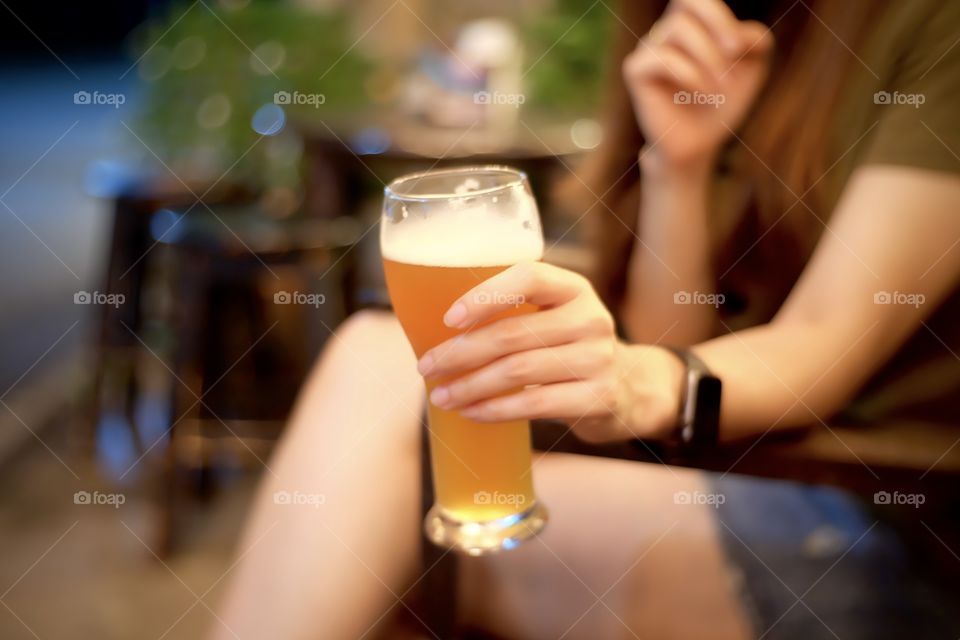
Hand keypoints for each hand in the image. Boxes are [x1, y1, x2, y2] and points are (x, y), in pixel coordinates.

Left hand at [416, 262, 683, 443]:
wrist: (628, 389)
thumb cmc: (566, 348)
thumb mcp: (552, 318)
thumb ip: (511, 314)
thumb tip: (431, 330)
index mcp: (573, 288)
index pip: (529, 278)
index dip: (485, 295)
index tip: (448, 318)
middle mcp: (591, 318)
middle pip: (512, 333)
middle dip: (459, 352)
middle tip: (426, 367)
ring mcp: (598, 359)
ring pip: (518, 371)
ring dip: (470, 386)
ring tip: (440, 397)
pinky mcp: (598, 397)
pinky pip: (535, 403)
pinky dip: (495, 410)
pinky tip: (470, 413)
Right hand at [623, 0, 772, 168]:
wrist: (698, 144)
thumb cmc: (721, 103)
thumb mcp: (751, 68)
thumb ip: (754, 40)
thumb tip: (740, 33)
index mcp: (691, 24)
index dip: (719, 14)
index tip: (738, 48)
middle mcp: (665, 32)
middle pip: (686, 1)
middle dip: (717, 23)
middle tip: (734, 53)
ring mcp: (647, 50)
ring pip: (677, 28)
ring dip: (708, 56)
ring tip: (718, 86)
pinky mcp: (635, 71)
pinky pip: (662, 56)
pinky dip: (689, 73)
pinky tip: (699, 92)